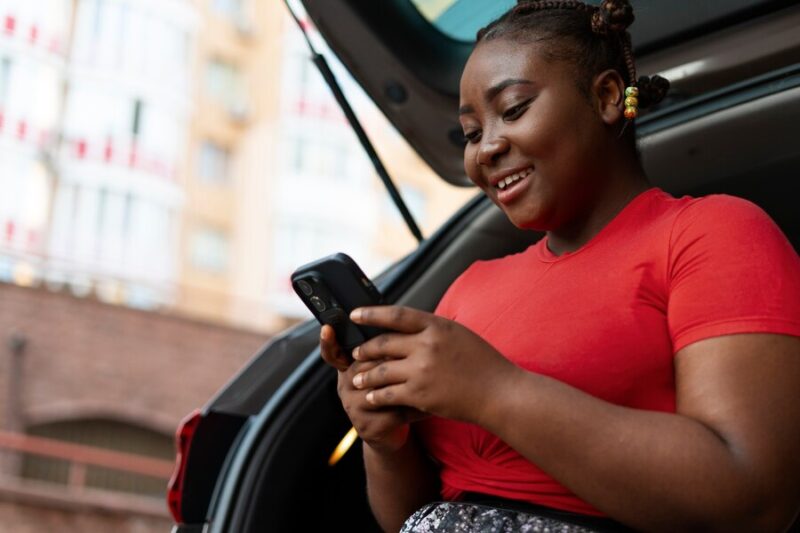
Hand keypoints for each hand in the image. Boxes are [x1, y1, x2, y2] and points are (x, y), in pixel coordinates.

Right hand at [320, 325, 425, 452]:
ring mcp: (354, 407)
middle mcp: (346, 386)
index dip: (328, 341)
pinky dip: (417, 408)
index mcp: (349, 368)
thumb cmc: (390, 393)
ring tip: (431, 379)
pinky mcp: (368, 426)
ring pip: (381, 389)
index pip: (333, 352)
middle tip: (416, 356)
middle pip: (365, 366)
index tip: (327, 329)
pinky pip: (395, 412)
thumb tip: (398, 322)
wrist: (389, 434)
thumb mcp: (382, 370)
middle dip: (392, 361)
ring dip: (408, 384)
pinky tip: (432, 405)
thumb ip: (382, 350)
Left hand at [349, 306, 520, 424]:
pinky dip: (376, 395)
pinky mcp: (420, 394)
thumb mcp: (459, 334)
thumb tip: (410, 326)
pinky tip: (371, 397)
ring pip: (381, 370)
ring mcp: (421, 370)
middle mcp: (426, 345)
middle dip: (365, 349)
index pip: (395, 314)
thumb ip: (434, 329)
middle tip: (356, 353)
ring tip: (358, 378)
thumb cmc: (484, 363)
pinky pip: (388, 393)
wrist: (500, 393)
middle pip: (383, 343)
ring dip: (365, 375)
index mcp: (436, 325)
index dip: (371, 314)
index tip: (355, 314)